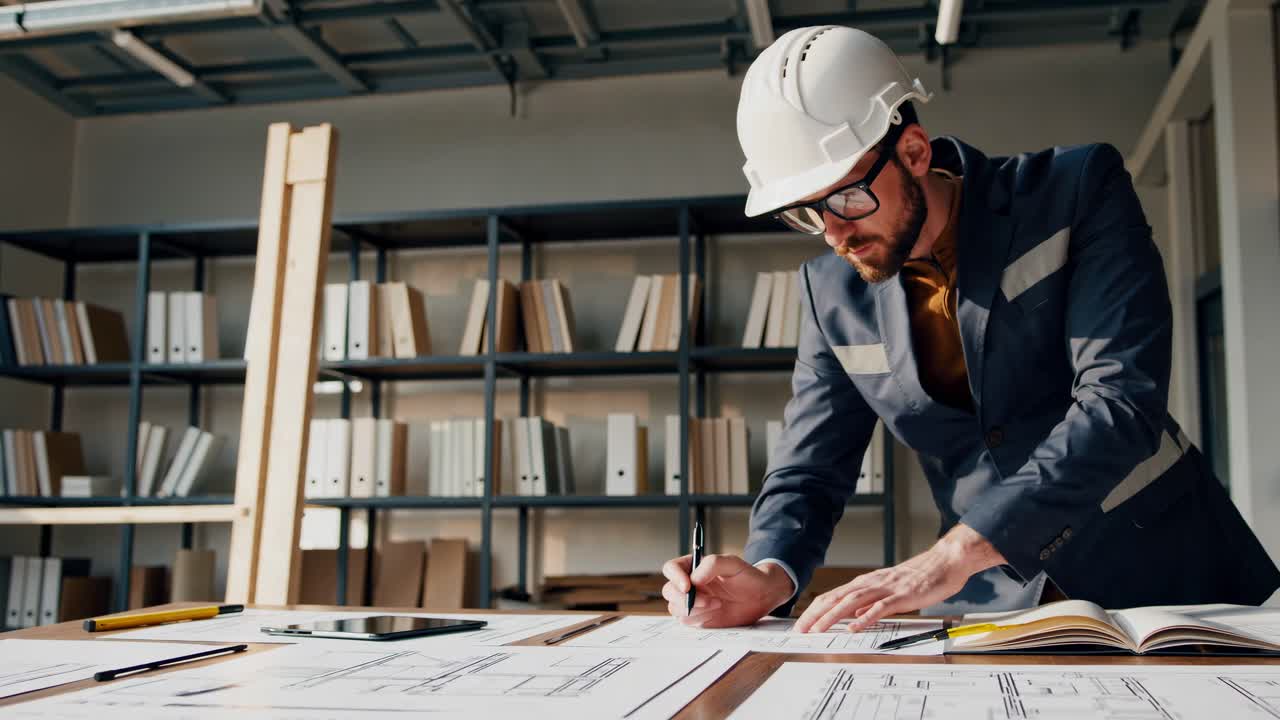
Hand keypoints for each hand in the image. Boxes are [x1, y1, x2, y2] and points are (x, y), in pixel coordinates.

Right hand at [661, 553, 794, 628]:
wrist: (762, 596)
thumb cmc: (747, 576)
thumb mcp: (732, 563)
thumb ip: (711, 565)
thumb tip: (693, 579)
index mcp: (692, 567)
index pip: (671, 568)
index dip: (675, 577)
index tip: (688, 586)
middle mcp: (689, 584)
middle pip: (669, 591)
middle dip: (685, 599)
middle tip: (707, 601)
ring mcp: (693, 602)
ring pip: (676, 608)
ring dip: (695, 609)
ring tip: (718, 604)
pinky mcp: (699, 617)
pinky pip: (687, 621)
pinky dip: (700, 618)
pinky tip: (717, 612)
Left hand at [794, 523, 1006, 632]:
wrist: (945, 562)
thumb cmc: (920, 577)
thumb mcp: (888, 591)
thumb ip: (869, 602)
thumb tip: (851, 615)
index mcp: (867, 583)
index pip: (833, 596)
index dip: (815, 610)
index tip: (802, 624)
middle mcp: (872, 583)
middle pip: (837, 598)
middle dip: (816, 615)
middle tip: (800, 630)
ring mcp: (886, 588)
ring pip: (852, 602)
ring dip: (833, 616)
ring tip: (818, 630)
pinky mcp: (902, 595)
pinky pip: (881, 607)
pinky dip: (865, 617)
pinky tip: (854, 626)